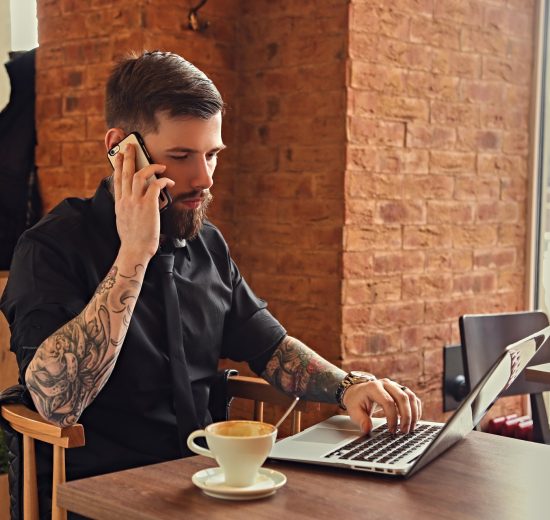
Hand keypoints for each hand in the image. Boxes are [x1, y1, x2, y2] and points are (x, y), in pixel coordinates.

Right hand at [112, 143, 174, 259]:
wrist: (135, 250)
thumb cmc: (134, 239)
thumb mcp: (125, 221)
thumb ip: (128, 208)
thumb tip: (135, 202)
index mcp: (119, 203)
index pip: (117, 179)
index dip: (117, 165)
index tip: (117, 155)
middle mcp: (125, 200)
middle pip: (125, 172)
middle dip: (128, 157)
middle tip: (131, 146)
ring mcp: (136, 202)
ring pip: (139, 175)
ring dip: (150, 166)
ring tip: (160, 165)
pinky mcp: (148, 205)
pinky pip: (155, 186)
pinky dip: (163, 180)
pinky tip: (169, 181)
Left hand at [342, 378, 421, 434]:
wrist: (357, 391)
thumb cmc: (357, 400)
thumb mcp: (353, 410)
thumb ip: (360, 420)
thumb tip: (367, 430)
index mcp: (373, 387)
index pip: (388, 402)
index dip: (392, 418)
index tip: (391, 430)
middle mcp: (386, 384)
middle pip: (402, 398)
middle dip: (406, 416)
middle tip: (404, 431)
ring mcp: (394, 385)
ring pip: (410, 397)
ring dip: (413, 413)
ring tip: (411, 428)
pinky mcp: (400, 389)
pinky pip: (413, 398)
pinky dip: (416, 409)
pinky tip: (414, 420)